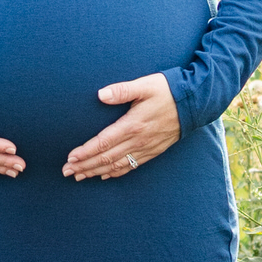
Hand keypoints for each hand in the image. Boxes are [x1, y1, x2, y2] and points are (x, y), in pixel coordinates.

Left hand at [63, 73, 180, 180]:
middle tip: (66, 172)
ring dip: (96, 171)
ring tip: (79, 176)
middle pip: (106, 158)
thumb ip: (122, 90)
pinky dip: (115, 172)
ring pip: (117, 165)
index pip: (103, 142)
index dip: (85, 152)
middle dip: (85, 166)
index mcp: (133, 124)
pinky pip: (131, 166)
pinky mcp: (153, 151)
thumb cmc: (168, 90)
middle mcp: (138, 140)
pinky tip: (104, 176)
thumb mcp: (145, 85)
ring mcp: (146, 148)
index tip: (70, 158)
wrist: (195, 103)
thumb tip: (101, 94)